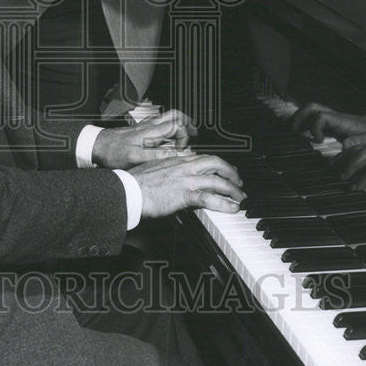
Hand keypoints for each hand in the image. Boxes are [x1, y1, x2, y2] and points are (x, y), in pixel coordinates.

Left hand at [92, 110, 196, 168]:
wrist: (98, 145)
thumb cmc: (113, 153)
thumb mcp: (135, 158)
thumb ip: (157, 155)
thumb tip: (176, 155)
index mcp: (150, 133)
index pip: (176, 127)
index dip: (185, 138)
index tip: (184, 151)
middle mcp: (149, 127)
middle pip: (175, 116)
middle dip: (188, 124)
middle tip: (195, 133)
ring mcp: (145, 126)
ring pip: (168, 116)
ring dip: (181, 121)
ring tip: (189, 129)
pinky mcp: (141, 128)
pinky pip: (161, 120)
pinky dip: (171, 123)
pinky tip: (171, 132)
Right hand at [130, 152, 245, 217]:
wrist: (126, 191)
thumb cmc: (135, 183)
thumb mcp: (154, 171)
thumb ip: (168, 173)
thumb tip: (176, 180)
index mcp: (176, 160)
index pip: (202, 157)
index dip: (217, 164)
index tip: (223, 171)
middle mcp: (182, 166)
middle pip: (215, 162)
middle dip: (230, 172)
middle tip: (238, 182)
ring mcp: (184, 180)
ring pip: (216, 180)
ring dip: (231, 189)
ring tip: (239, 198)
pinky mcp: (183, 195)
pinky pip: (209, 198)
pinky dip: (223, 203)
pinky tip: (232, 208)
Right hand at [292, 102, 365, 148]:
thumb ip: (357, 143)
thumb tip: (344, 146)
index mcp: (341, 120)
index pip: (321, 116)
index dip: (315, 127)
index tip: (318, 140)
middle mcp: (333, 116)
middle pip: (311, 107)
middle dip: (299, 117)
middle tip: (292, 132)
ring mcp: (330, 118)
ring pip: (309, 110)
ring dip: (298, 119)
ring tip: (292, 132)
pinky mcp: (328, 122)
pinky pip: (312, 117)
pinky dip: (303, 122)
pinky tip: (300, 133)